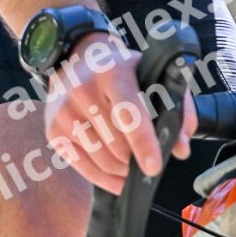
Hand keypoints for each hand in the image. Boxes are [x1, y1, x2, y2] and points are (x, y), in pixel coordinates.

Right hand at [44, 32, 196, 192]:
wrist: (77, 58)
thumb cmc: (119, 70)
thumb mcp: (151, 74)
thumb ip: (176, 107)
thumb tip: (181, 148)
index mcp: (113, 73)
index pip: (129, 114)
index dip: (143, 143)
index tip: (153, 167)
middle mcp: (84, 91)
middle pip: (117, 144)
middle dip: (137, 159)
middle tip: (147, 160)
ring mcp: (65, 113)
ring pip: (102, 159)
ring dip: (123, 170)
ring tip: (133, 166)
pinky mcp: (54, 131)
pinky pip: (84, 167)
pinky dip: (105, 178)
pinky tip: (118, 178)